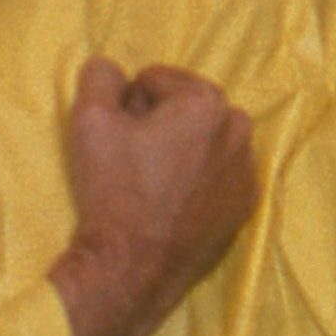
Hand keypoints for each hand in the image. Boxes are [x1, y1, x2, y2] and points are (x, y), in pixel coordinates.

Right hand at [48, 57, 257, 335]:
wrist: (134, 268)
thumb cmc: (114, 190)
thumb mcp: (89, 120)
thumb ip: (99, 76)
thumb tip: (110, 67)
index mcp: (206, 102)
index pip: (154, 80)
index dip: (128, 105)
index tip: (120, 138)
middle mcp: (239, 130)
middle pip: (185, 108)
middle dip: (159, 123)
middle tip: (132, 159)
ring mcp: (247, 171)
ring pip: (205, 140)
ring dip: (181, 148)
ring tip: (152, 182)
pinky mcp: (245, 206)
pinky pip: (219, 174)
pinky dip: (199, 179)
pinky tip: (172, 202)